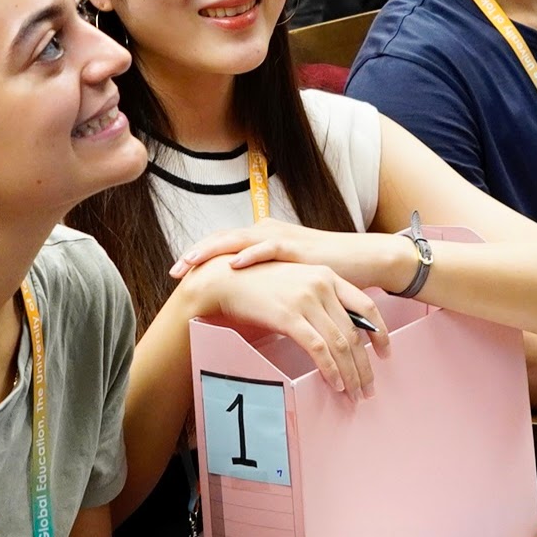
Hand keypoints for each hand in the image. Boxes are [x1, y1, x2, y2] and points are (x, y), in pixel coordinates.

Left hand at [172, 220, 413, 294]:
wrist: (363, 261)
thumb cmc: (326, 274)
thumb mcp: (289, 279)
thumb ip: (268, 284)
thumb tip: (246, 303)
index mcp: (262, 240)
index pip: (222, 246)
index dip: (198, 258)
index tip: (175, 275)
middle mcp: (267, 233)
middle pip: (221, 240)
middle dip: (195, 255)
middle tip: (172, 272)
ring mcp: (281, 237)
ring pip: (237, 241)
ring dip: (212, 251)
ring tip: (189, 264)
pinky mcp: (298, 246)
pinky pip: (268, 248)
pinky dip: (250, 255)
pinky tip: (233, 262)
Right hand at [183, 254, 387, 395]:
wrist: (225, 278)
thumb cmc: (258, 282)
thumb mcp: (296, 282)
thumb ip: (319, 299)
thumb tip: (338, 329)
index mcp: (327, 275)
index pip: (366, 307)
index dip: (380, 333)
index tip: (385, 353)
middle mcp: (321, 285)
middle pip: (355, 333)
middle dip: (365, 365)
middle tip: (368, 387)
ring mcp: (306, 300)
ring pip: (340, 344)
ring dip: (350, 373)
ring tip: (354, 393)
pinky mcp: (289, 317)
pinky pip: (318, 349)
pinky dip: (330, 370)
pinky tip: (335, 384)